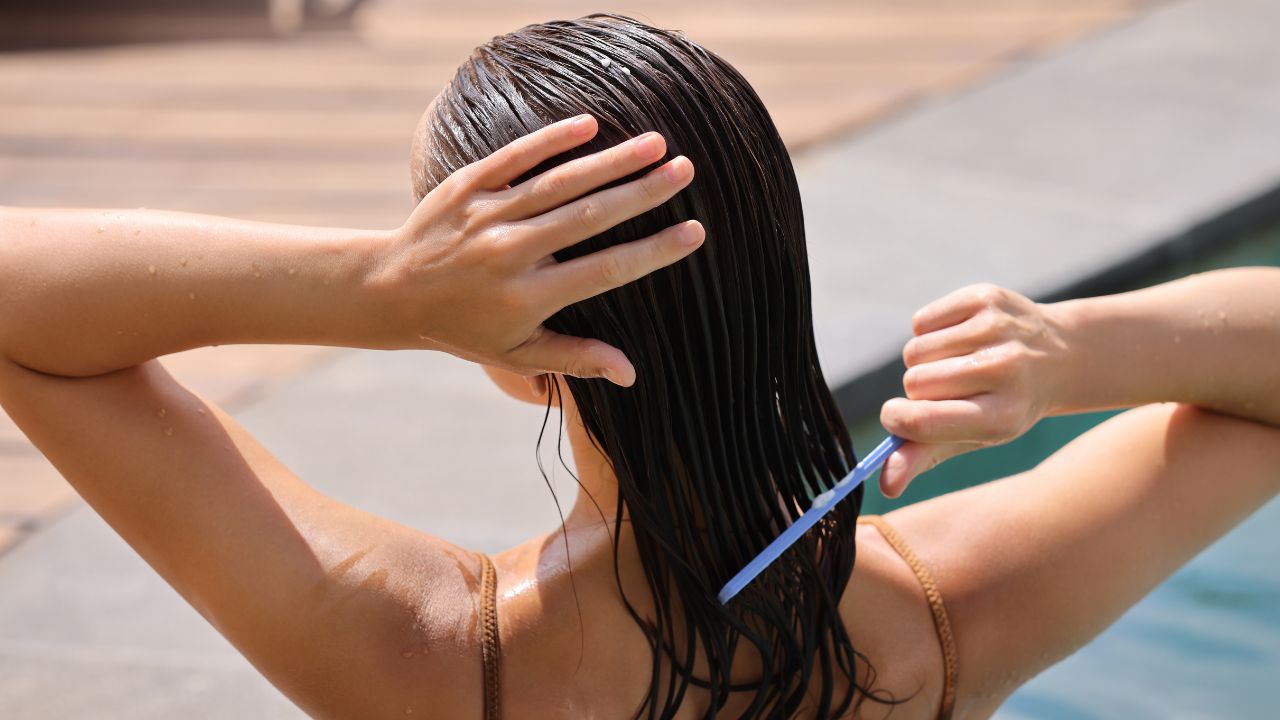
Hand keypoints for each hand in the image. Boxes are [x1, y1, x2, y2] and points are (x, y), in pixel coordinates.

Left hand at [375, 114, 701, 386]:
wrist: (389, 291)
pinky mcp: (465, 185)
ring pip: (558, 183)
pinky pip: (514, 157)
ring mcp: (487, 215)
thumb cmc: (463, 328)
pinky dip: (551, 139)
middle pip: (589, 218)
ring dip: (610, 160)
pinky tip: (590, 123)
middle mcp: (510, 253)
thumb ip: (575, 360)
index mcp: (528, 297)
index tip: (693, 233)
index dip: (652, 252)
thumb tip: (631, 374)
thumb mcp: (516, 354)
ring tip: (655, 143)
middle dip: (641, 193)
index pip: (605, 271)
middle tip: (686, 171)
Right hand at [879, 284, 1069, 496]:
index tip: (897, 417)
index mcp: (1002, 417)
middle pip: (914, 382)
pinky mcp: (985, 299)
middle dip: (918, 389)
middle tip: (949, 390)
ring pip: (915, 351)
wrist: (1059, 355)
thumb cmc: (1004, 405)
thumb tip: (884, 486)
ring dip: (924, 361)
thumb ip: (925, 458)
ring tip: (954, 364)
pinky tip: (958, 339)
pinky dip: (930, 332)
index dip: (897, 419)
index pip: (922, 420)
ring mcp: (996, 330)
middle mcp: (1004, 370)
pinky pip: (922, 322)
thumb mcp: (973, 436)